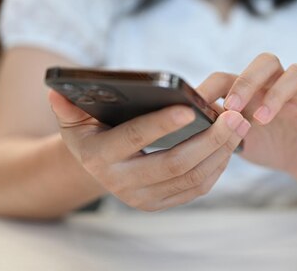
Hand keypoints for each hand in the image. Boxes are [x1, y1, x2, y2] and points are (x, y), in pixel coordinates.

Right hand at [48, 90, 250, 211]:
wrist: (92, 166)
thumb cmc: (90, 130)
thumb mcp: (74, 117)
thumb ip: (69, 104)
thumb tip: (56, 91)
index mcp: (99, 156)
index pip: (134, 139)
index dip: (161, 124)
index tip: (189, 108)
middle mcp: (120, 183)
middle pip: (174, 164)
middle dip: (209, 140)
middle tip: (235, 117)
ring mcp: (142, 198)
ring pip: (191, 178)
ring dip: (221, 152)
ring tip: (240, 126)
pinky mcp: (160, 204)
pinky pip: (196, 189)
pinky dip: (217, 167)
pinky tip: (230, 145)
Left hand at [197, 53, 296, 183]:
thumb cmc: (265, 144)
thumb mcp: (237, 139)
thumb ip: (217, 129)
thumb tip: (186, 124)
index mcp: (250, 90)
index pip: (227, 76)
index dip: (210, 87)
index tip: (195, 105)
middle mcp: (276, 85)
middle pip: (266, 62)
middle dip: (247, 81)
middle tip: (233, 106)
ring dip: (277, 92)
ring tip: (262, 118)